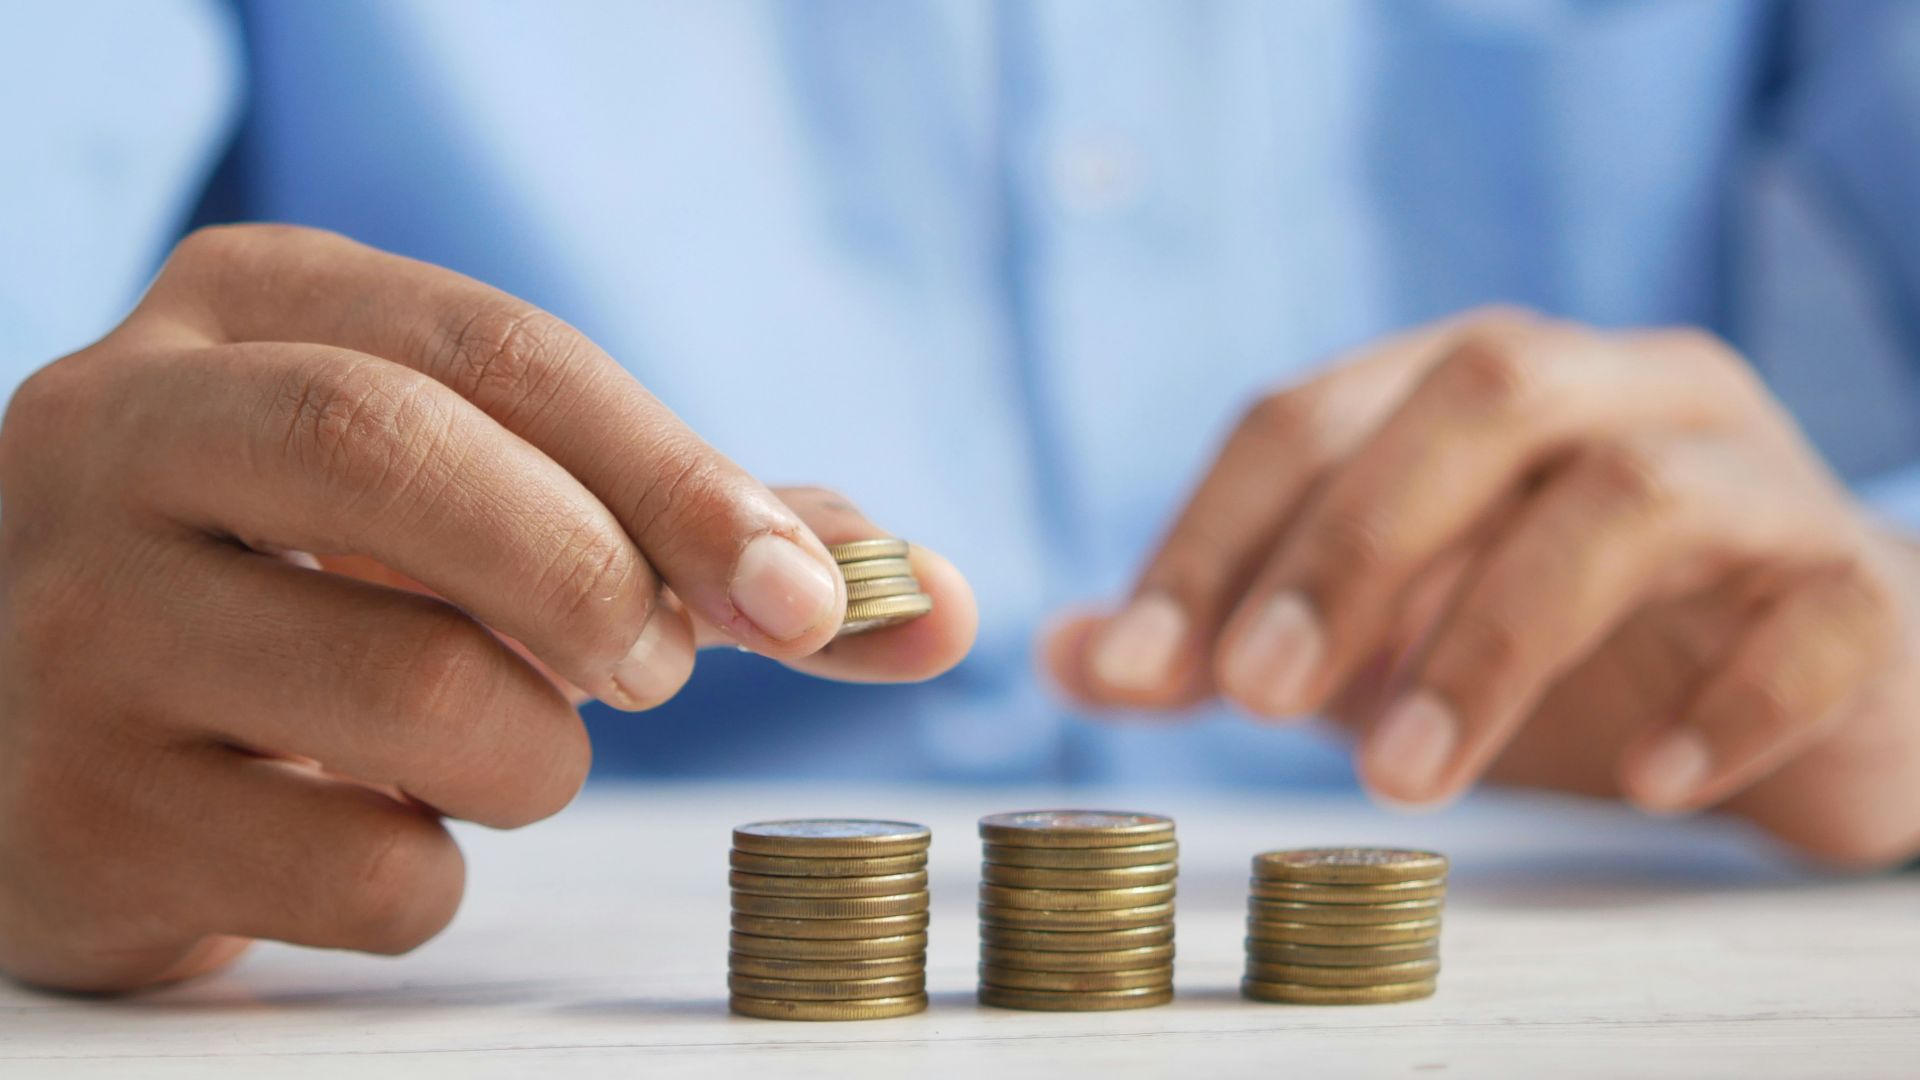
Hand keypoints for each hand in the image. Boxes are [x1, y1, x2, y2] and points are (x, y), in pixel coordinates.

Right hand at [0, 226, 975, 990]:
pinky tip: (373, 826)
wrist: (53, 713)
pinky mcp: (72, 815)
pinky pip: (355, 869)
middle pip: (398, 455)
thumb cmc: (321, 579)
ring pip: (406, 691)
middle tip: (658, 667)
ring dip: (533, 753)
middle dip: (593, 574)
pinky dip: (434, 873)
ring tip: (497, 746)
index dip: (679, 476)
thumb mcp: (474, 493)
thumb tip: (933, 602)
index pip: (499, 351)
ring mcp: (70, 623)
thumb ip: (698, 531)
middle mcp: (120, 432)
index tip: (804, 595)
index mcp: (247, 310)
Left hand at [1047, 310, 1919, 867]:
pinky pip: (1808, 615)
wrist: (1816, 680)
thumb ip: (1233, 636)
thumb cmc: (1572, 646)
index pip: (1310, 413)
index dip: (1212, 534)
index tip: (1136, 668)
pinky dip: (1721, 700)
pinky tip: (1645, 784)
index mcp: (1474, 386)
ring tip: (1405, 779)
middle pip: (1476, 397)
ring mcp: (1749, 475)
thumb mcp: (1380, 639)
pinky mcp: (1855, 584)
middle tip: (1256, 698)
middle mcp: (1613, 390)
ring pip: (1629, 496)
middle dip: (1349, 547)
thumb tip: (1067, 654)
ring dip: (1494, 638)